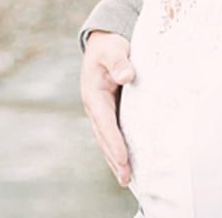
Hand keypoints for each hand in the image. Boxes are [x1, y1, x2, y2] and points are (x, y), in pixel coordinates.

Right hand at [80, 30, 134, 186]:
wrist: (105, 42)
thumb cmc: (110, 46)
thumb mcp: (113, 49)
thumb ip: (119, 61)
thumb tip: (127, 76)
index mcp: (93, 94)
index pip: (105, 123)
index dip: (114, 142)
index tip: (124, 159)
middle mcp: (95, 107)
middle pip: (105, 138)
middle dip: (115, 159)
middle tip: (126, 179)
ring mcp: (101, 111)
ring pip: (108, 139)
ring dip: (115, 159)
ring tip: (126, 179)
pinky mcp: (110, 111)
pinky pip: (113, 133)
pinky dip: (118, 149)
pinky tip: (128, 162)